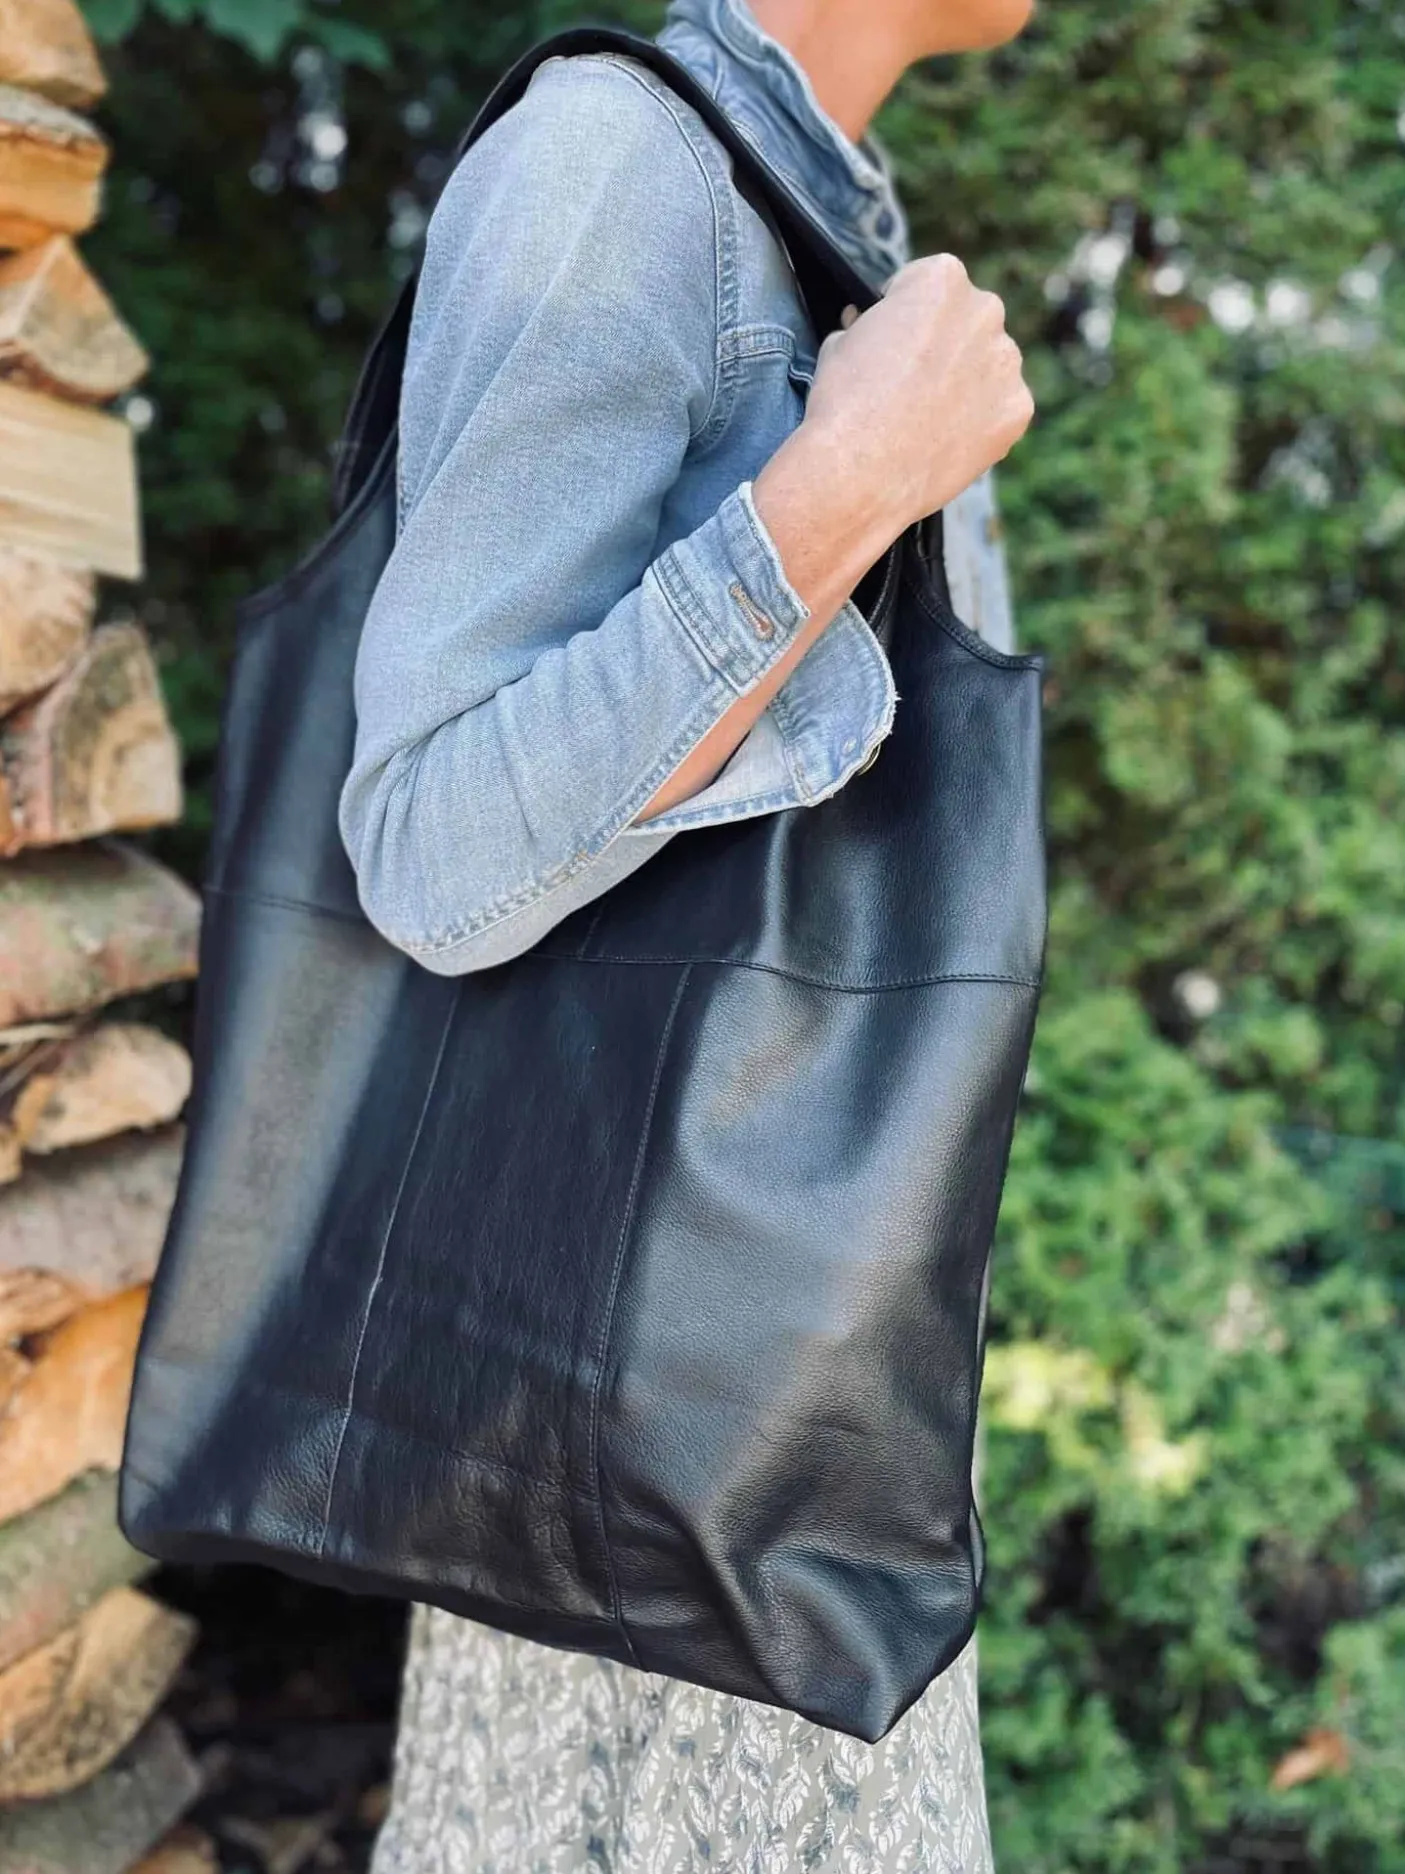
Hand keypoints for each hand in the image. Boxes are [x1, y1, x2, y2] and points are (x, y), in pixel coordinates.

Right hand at [804, 254, 1034, 534]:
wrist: (860, 472)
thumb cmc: (843, 404)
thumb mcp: (841, 342)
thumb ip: (869, 325)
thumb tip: (866, 327)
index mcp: (941, 278)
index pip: (929, 284)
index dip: (905, 314)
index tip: (892, 340)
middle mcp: (985, 310)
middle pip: (968, 320)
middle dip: (946, 345)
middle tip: (913, 383)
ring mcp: (1007, 362)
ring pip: (989, 365)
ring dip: (967, 382)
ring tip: (928, 418)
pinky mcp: (1017, 410)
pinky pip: (1001, 409)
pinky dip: (980, 423)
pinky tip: (946, 441)